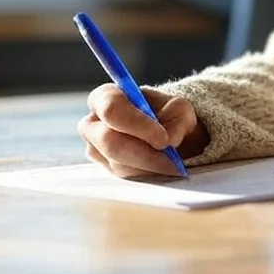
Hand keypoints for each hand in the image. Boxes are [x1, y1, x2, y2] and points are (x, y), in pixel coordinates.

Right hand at [78, 84, 208, 177]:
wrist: (169, 134)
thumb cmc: (169, 115)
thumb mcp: (180, 109)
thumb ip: (177, 119)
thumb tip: (170, 139)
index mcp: (106, 96)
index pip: (112, 109)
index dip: (136, 124)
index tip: (162, 138)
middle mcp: (93, 123)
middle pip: (109, 141)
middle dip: (144, 153)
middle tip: (172, 159)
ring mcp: (95, 148)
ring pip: (119, 163)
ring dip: (150, 166)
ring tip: (173, 164)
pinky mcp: (105, 169)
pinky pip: (124, 176)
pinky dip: (148, 174)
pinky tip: (163, 169)